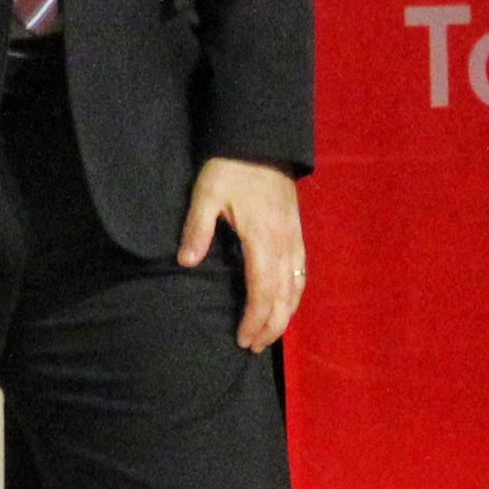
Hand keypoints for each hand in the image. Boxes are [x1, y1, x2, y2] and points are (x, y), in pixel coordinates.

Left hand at [179, 157, 306, 348]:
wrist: (261, 141)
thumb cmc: (231, 167)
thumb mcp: (206, 194)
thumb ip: (197, 228)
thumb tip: (187, 262)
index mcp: (262, 238)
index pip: (263, 290)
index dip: (255, 319)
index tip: (243, 339)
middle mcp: (285, 244)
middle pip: (284, 297)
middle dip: (271, 326)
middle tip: (253, 346)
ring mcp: (294, 239)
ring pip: (297, 288)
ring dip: (284, 316)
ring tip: (268, 335)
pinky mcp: (297, 233)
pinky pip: (301, 273)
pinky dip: (294, 296)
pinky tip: (284, 305)